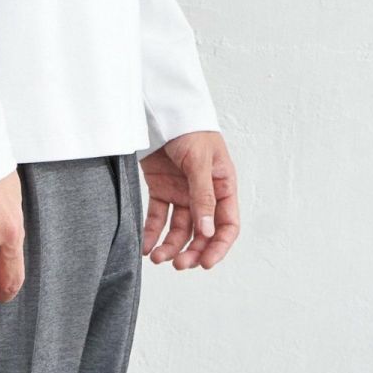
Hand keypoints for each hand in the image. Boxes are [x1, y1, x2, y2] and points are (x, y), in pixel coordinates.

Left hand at [139, 131, 238, 269]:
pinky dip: (152, 232)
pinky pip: (157, 216)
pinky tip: (145, 246)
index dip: (218, 246)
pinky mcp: (161, 188)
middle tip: (178, 264)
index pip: (227, 224)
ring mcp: (181, 192)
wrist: (161, 108)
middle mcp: (204, 193)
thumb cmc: (189, 128)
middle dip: (191, 251)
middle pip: (202, 232)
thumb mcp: (199, 161)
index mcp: (222, 185)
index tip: (205, 263)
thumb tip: (207, 232)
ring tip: (157, 258)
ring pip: (179, 229)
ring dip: (170, 246)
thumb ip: (203, 196)